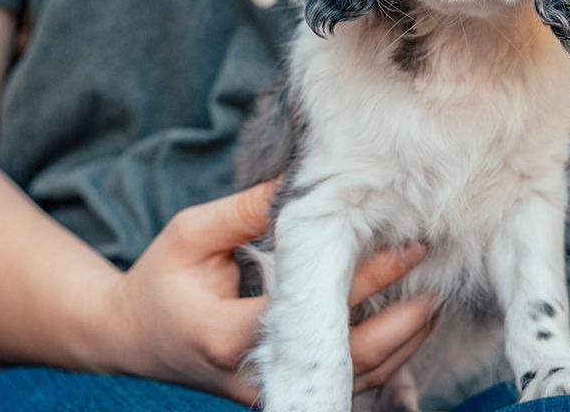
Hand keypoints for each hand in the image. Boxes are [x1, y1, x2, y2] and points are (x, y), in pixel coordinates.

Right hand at [99, 182, 433, 403]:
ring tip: (436, 299)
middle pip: (352, 358)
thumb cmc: (161, 280)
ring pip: (356, 381)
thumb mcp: (191, 233)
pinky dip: (386, 359)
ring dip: (403, 343)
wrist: (131, 338)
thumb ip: (247, 210)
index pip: (318, 307)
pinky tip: (410, 325)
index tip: (409, 243)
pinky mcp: (281, 392)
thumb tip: (305, 179)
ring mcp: (270, 391)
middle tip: (438, 276)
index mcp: (230, 333)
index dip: (370, 275)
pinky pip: (346, 385)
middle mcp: (255, 373)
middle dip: (404, 320)